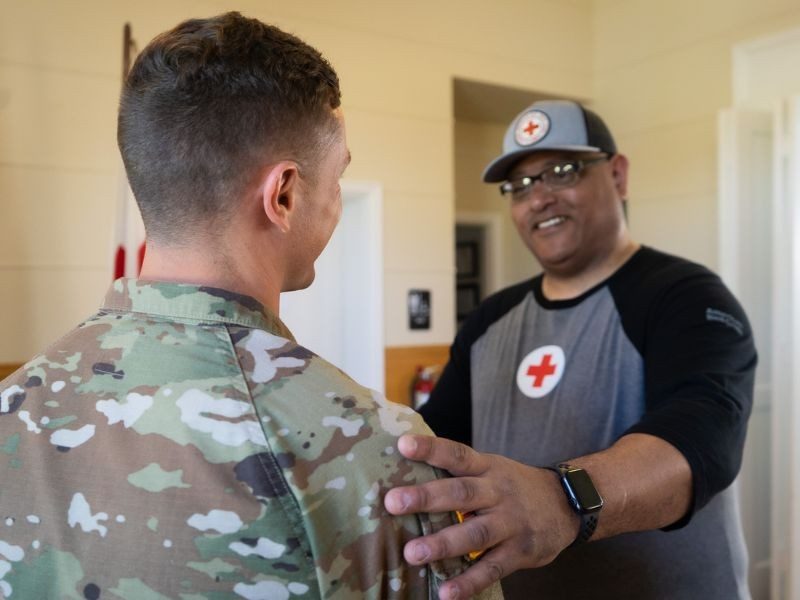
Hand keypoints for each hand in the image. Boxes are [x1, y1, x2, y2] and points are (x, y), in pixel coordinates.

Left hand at [384, 434, 578, 599]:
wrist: (566, 504)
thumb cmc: (514, 486)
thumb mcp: (492, 469)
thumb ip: (459, 472)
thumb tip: (407, 469)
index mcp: (487, 468)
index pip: (457, 454)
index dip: (431, 448)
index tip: (403, 445)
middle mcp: (498, 492)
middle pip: (461, 493)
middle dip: (426, 498)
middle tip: (393, 502)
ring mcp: (511, 523)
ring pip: (475, 534)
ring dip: (442, 544)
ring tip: (413, 553)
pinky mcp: (520, 552)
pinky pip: (492, 569)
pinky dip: (469, 583)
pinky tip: (447, 593)